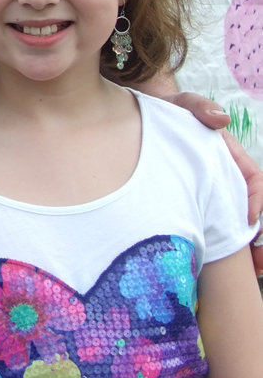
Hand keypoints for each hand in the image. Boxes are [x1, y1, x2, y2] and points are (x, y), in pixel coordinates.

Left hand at [165, 91, 262, 274]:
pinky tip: (209, 266)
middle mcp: (220, 175)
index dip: (256, 199)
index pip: (252, 178)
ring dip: (243, 250)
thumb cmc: (159, 113)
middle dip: (255, 237)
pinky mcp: (190, 202)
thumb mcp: (178, 105)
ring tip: (250, 272)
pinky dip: (216, 246)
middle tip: (258, 264)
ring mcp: (206, 190)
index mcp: (225, 155)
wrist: (129, 124)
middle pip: (247, 208)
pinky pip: (207, 227)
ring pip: (231, 223)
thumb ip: (198, 107)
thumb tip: (222, 120)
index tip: (248, 219)